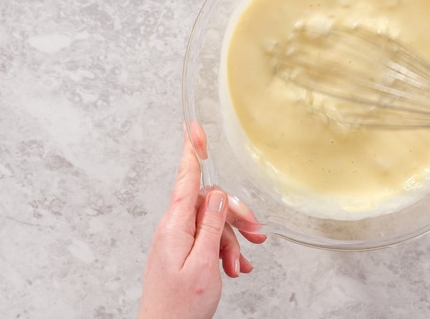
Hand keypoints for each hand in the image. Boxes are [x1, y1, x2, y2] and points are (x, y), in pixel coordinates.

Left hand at [139, 122, 266, 318]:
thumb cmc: (179, 308)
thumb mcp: (203, 264)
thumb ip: (212, 226)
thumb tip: (217, 196)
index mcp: (175, 226)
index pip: (186, 179)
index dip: (192, 152)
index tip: (194, 128)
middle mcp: (174, 229)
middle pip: (210, 203)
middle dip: (235, 216)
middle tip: (256, 233)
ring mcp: (177, 241)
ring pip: (213, 224)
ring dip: (232, 241)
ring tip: (240, 264)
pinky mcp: (183, 253)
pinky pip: (209, 240)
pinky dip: (225, 251)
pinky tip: (236, 266)